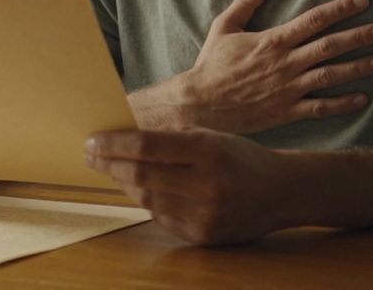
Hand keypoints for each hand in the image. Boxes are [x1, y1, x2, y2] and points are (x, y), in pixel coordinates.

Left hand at [84, 128, 292, 244]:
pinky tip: (142, 190)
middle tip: (90, 155)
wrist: (282, 191)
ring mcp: (205, 214)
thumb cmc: (239, 157)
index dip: (113, 144)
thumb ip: (170, 138)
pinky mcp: (203, 236)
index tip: (92, 141)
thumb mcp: (210, 136)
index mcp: (208, 149)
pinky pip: (161, 218)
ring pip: (146, 199)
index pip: (146, 145)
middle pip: (140, 175)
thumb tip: (121, 138)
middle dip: (108, 164)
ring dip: (124, 184)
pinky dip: (148, 202)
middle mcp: (207, 184)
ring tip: (113, 171)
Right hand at [138, 0, 372, 133]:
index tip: (363, 0)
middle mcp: (285, 63)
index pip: (314, 20)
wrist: (200, 105)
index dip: (341, 8)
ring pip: (331, 75)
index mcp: (273, 40)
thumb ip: (247, 1)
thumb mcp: (225, 26)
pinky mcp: (287, 112)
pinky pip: (320, 107)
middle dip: (360, 36)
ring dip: (359, 67)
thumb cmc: (212, 65)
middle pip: (330, 46)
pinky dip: (343, 103)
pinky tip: (363, 98)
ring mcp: (288, 89)